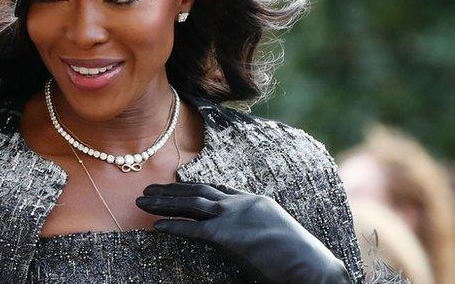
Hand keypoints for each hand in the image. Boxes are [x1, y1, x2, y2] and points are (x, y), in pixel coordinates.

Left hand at [136, 182, 350, 283]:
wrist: (312, 266)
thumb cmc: (299, 260)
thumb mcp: (274, 238)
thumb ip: (254, 233)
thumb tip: (241, 242)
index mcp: (255, 201)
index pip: (219, 189)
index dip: (194, 187)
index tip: (176, 186)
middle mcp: (242, 202)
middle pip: (199, 190)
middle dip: (171, 190)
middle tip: (148, 189)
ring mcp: (235, 216)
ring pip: (191, 204)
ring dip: (163, 202)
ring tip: (142, 201)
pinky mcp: (228, 235)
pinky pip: (193, 229)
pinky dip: (173, 226)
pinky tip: (156, 226)